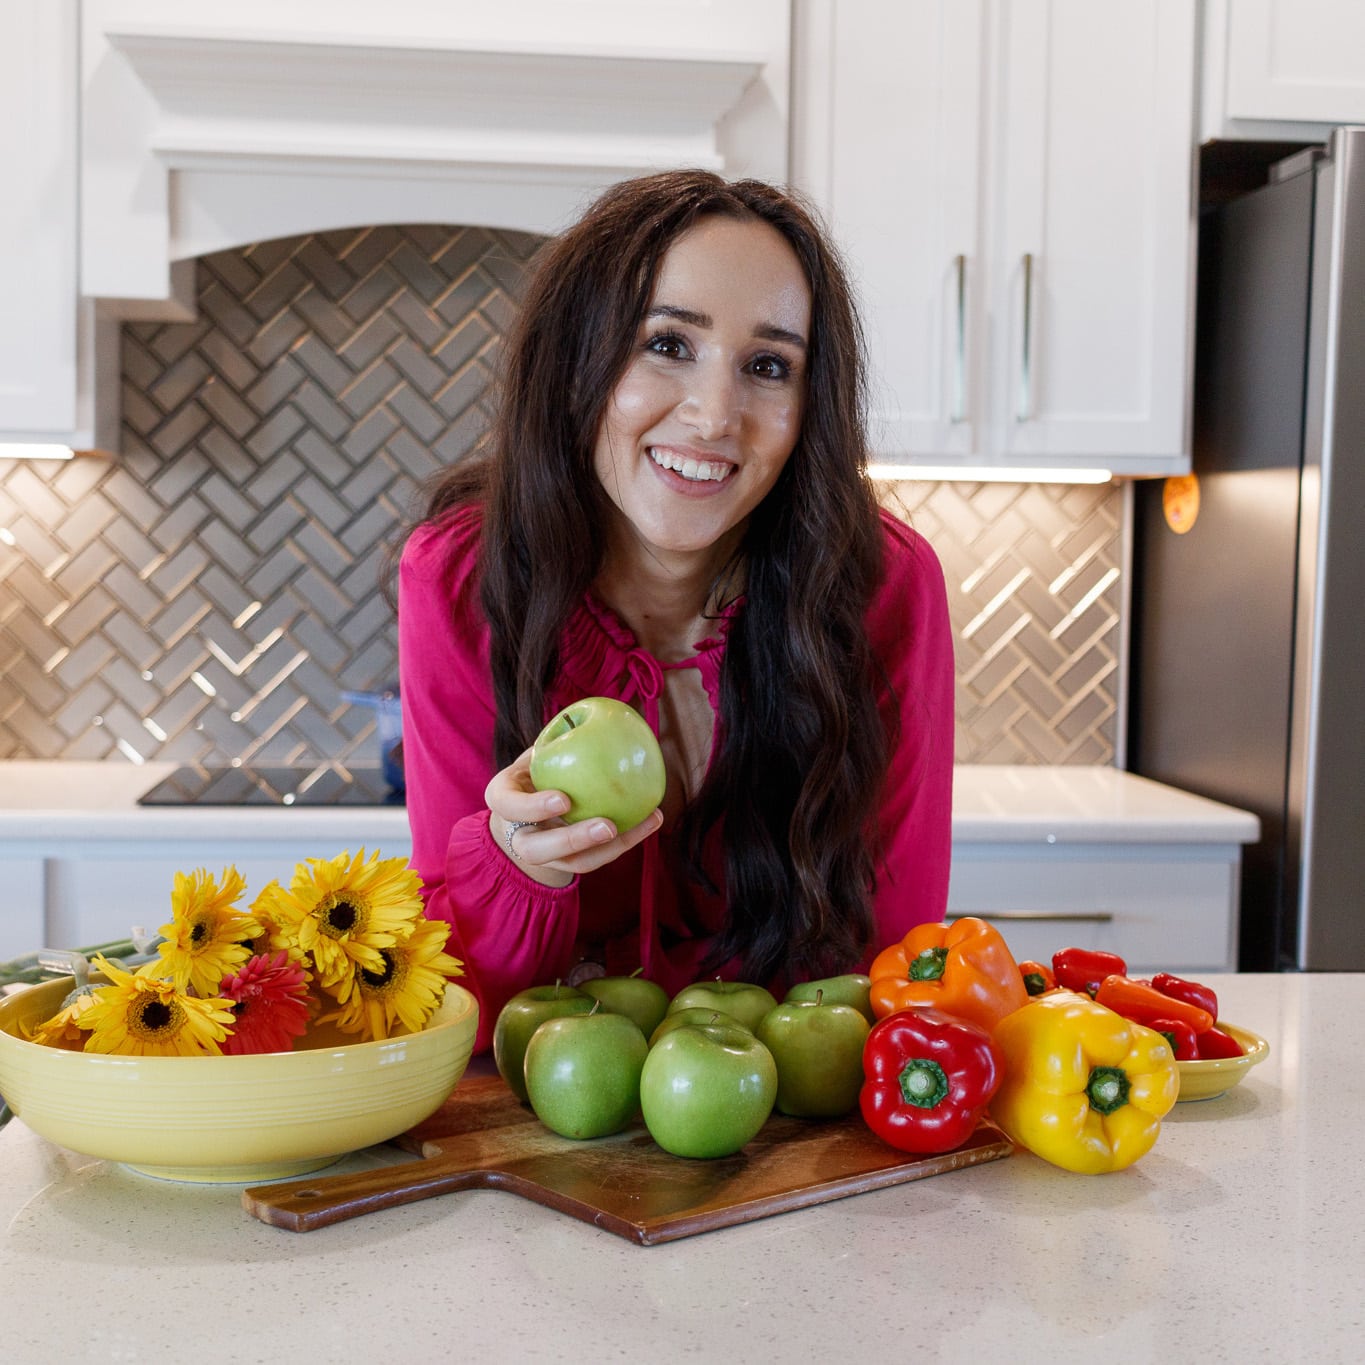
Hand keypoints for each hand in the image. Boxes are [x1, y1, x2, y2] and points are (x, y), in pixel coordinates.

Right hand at [486, 748, 663, 888]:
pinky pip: (600, 857)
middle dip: (573, 840)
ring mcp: (545, 855)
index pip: (509, 807)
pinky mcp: (571, 861)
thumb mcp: (540, 750)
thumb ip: (557, 738)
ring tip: (647, 821)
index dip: (533, 807)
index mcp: (504, 801)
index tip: (564, 798)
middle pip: (537, 850)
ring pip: (575, 862)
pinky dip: (629, 839)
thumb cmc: (539, 768)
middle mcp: (519, 835)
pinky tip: (653, 818)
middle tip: (608, 826)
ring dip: (613, 847)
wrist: (530, 809)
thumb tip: (597, 713)